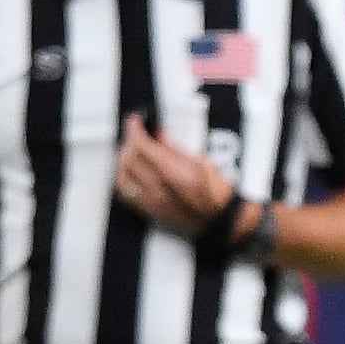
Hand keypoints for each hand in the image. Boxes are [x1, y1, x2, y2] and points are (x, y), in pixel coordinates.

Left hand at [113, 116, 241, 238]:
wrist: (221, 222)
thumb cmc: (218, 195)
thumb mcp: (203, 164)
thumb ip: (176, 150)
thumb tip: (159, 136)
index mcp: (174, 175)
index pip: (143, 147)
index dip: (135, 130)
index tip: (135, 121)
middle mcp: (159, 190)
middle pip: (130, 160)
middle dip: (130, 141)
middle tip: (137, 132)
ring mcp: (152, 202)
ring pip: (123, 176)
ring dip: (123, 159)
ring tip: (132, 150)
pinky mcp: (149, 211)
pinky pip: (126, 192)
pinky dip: (124, 176)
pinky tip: (130, 170)